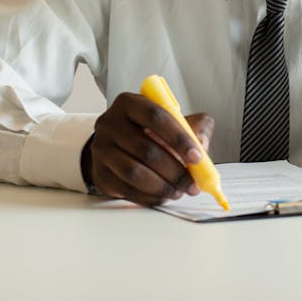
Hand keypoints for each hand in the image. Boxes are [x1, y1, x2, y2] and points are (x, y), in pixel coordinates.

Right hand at [81, 92, 214, 205]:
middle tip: (192, 183)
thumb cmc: (149, 130)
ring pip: (134, 173)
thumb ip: (195, 125)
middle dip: (175, 171)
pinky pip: (127, 190)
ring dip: (162, 186)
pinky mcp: (100, 174)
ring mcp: (101, 149)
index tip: (197, 157)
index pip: (156, 117)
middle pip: (145, 149)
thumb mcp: (173, 119)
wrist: (116, 143)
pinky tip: (163, 195)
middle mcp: (110, 123)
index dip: (179, 138)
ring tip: (179, 191)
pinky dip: (149, 197)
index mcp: (130, 103)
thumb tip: (201, 142)